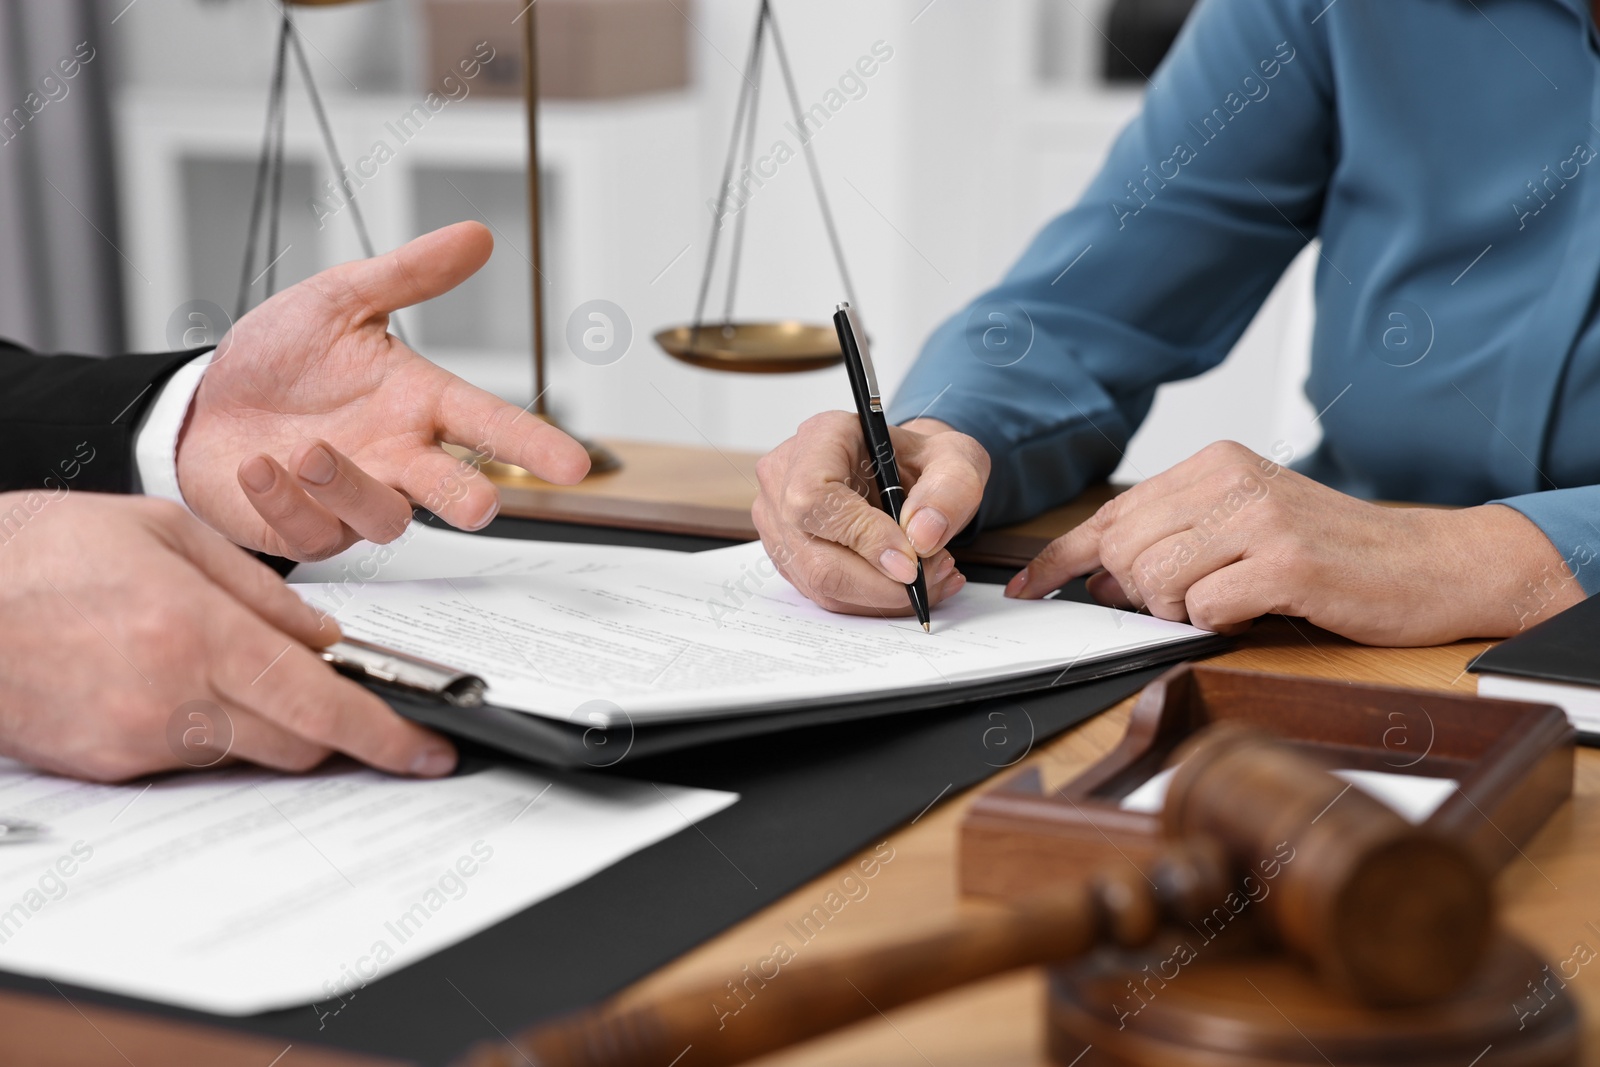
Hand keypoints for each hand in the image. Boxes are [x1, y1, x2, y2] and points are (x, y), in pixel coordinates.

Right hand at [0, 492, 455, 781]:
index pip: (324, 706)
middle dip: (331, 724)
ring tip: (216, 661)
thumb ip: (262, 593)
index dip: (388, 736)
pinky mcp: (105, 768)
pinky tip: (166, 678)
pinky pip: (188, 759)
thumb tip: (325, 640)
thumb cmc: (41, 554)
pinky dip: (206, 728)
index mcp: (199, 632)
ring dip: (264, 722)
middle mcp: (173, 698)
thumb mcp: (168, 535)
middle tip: (337, 691)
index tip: (428, 751)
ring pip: (246, 753)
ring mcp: (136, 743)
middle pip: (298, 743)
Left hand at [177, 222, 590, 560]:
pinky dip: (283, 498)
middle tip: (478, 503)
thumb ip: (409, 274)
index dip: (533, 446)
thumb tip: (475, 235)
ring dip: (349, 486)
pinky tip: (260, 466)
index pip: (490, 425)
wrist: (203, 406)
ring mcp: (356, 500)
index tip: (572, 465)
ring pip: (384, 518)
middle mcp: (398, 458)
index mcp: (418, 404)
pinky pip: (311, 530)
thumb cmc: (279, 360)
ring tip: (309, 450)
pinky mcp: (308, 530)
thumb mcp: (339, 301)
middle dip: (469, 499)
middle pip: (455, 492)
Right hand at [752, 413, 987, 614]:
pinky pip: (825, 594)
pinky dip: (872, 599)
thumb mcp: (955, 459)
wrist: (906, 471)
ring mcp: (777, 519)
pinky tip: (907, 583)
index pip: (815, 497)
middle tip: (933, 577)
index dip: (862, 537)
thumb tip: (922, 537)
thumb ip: (949, 491)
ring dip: (882, 595)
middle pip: (814, 555)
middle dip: (883, 583)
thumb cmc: (920, 460)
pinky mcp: (788, 554)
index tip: (911, 561)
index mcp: (820, 437)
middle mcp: (785, 477)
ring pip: (820, 583)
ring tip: (930, 578)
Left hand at [1005, 440, 1580, 645]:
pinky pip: (1203, 607)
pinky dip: (1217, 621)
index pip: (1111, 513)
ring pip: (1155, 580)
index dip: (1061, 557)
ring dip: (1178, 610)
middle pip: (1123, 550)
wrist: (1430, 564)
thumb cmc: (1334, 553)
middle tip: (1183, 601)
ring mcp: (1259, 518)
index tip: (1027, 586)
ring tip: (1228, 601)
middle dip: (1136, 592)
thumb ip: (1172, 540)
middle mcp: (1231, 480)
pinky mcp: (1286, 563)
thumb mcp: (1244, 528)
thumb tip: (1096, 575)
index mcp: (1214, 464)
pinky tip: (1255, 608)